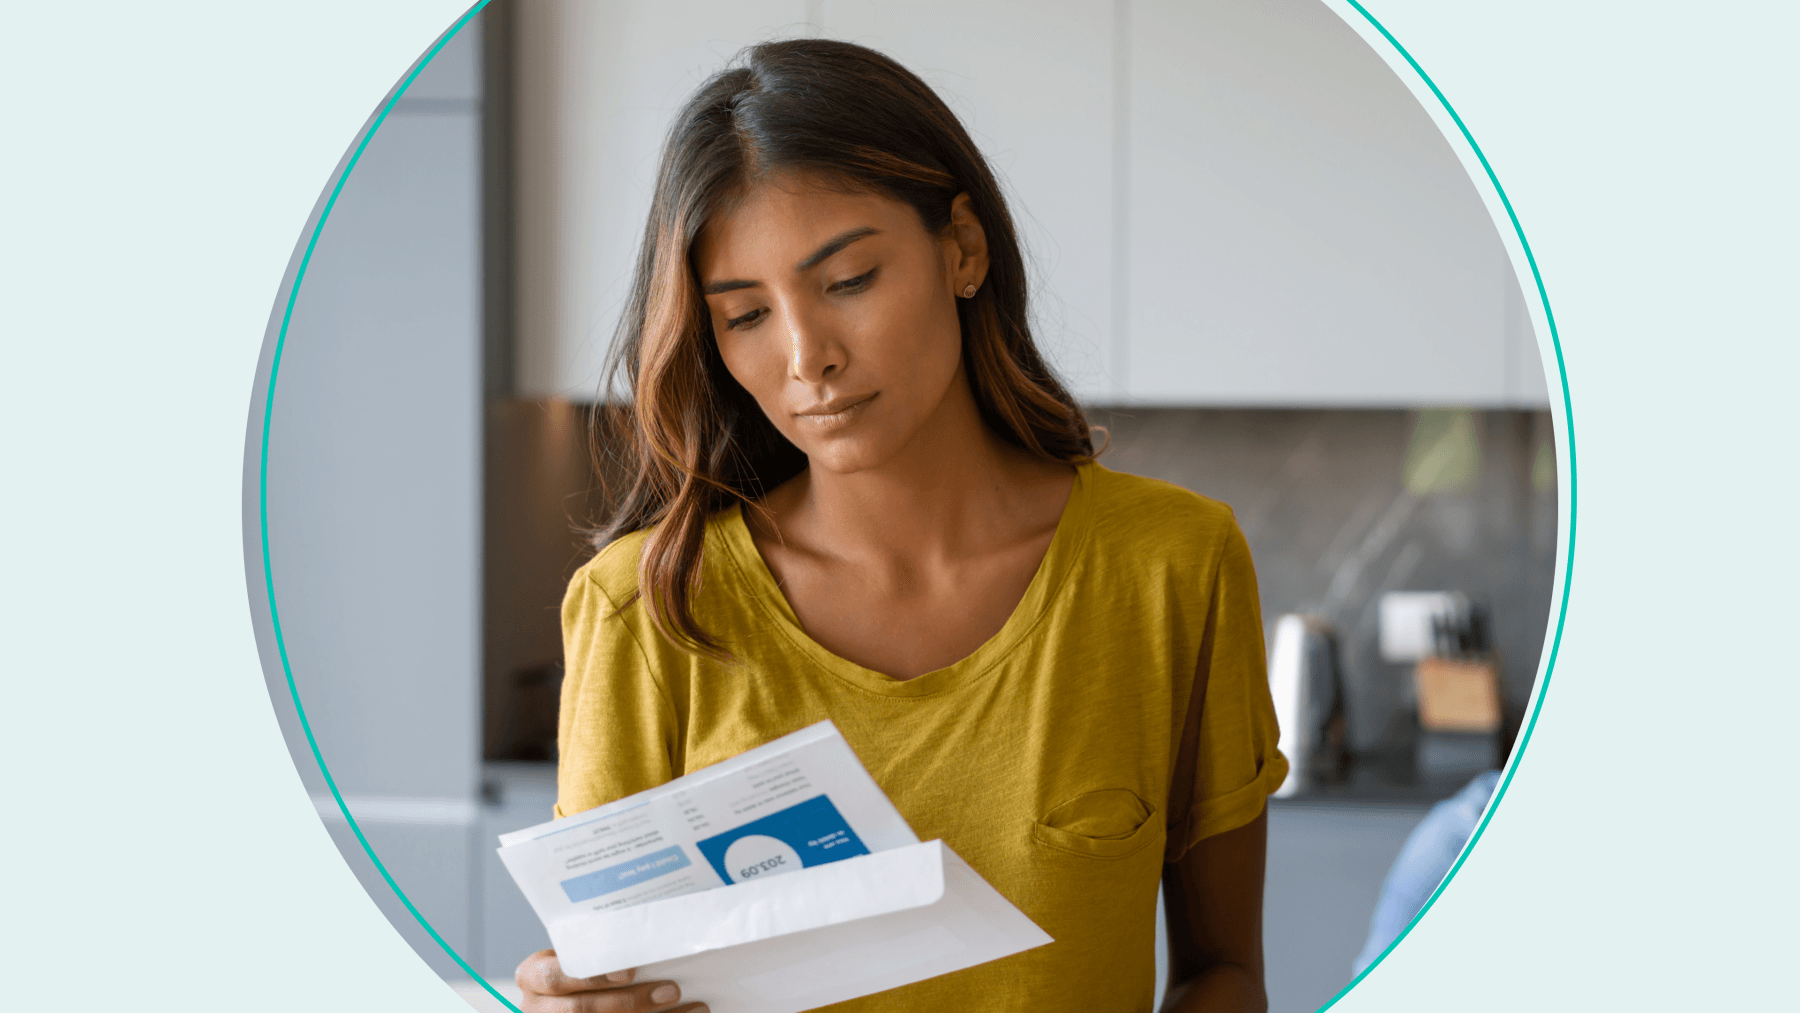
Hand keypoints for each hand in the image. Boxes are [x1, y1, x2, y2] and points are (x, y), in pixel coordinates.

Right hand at [515, 949, 707, 1012]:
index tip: (630, 972)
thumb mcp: (573, 949)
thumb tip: (651, 926)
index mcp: (532, 975)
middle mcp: (538, 1008)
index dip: (594, 977)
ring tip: (692, 1008)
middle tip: (672, 990)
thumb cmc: (575, 962)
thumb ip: (596, 944)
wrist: (561, 996)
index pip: (556, 978)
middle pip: (584, 1010)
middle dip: (631, 1002)